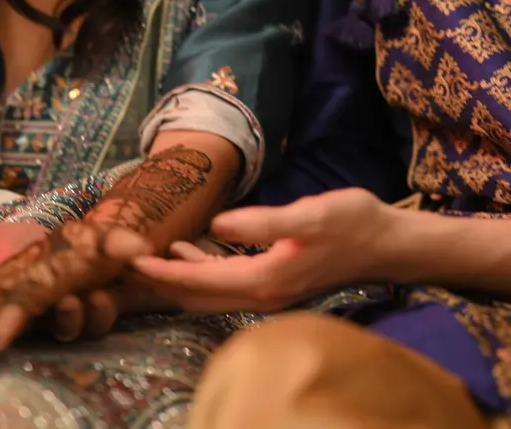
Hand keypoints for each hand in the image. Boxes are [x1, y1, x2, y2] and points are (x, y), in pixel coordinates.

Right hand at [0, 221, 152, 348]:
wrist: (93, 243)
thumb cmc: (38, 246)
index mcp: (7, 301)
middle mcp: (35, 317)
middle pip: (22, 332)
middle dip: (10, 331)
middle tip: (0, 334)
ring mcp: (70, 317)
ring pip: (67, 330)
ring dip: (67, 319)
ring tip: (68, 300)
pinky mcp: (101, 314)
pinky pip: (100, 322)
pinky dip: (100, 310)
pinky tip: (99, 295)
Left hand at [130, 188, 397, 312]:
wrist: (388, 244)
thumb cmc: (353, 222)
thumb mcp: (311, 215)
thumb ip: (263, 222)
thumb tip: (216, 225)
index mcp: (265, 279)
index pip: (198, 280)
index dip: (161, 270)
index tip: (127, 257)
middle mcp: (262, 293)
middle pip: (195, 295)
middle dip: (158, 281)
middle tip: (121, 259)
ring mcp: (269, 292)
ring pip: (207, 292)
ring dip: (176, 276)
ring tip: (146, 254)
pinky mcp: (275, 282)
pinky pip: (224, 283)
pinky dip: (200, 270)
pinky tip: (192, 249)